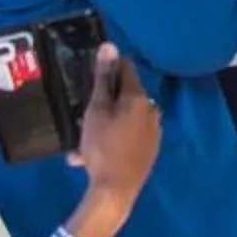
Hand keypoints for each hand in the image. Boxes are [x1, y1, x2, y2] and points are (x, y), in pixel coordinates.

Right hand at [66, 46, 162, 236]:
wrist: (115, 191)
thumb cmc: (102, 147)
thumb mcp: (96, 111)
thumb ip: (102, 79)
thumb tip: (109, 45)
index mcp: (139, 98)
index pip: (126, 68)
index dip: (108, 67)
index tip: (91, 75)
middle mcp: (152, 110)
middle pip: (125, 95)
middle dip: (103, 102)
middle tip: (82, 115)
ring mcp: (154, 131)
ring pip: (124, 118)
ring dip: (104, 125)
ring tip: (82, 143)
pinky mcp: (150, 149)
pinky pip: (129, 135)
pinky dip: (113, 139)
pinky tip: (92, 155)